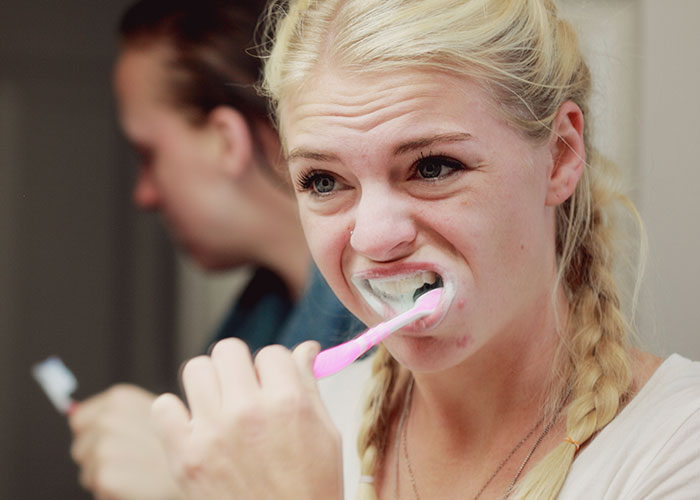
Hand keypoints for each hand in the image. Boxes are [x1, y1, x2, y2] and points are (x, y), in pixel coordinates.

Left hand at [69, 384, 183, 499]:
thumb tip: (73, 411)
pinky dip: (114, 492)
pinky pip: (98, 490)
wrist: (203, 470)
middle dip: (99, 457)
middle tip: (134, 459)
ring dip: (108, 476)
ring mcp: (105, 448)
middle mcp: (108, 419)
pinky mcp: (106, 477)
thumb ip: (120, 413)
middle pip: (81, 446)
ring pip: (88, 471)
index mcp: (120, 399)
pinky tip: (139, 484)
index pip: (80, 418)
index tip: (118, 440)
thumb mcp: (156, 412)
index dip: (97, 433)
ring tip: (140, 471)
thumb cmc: (184, 444)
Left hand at [151, 338, 342, 499]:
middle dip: (238, 367)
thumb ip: (310, 385)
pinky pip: (163, 407)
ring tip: (219, 407)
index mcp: (289, 402)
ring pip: (196, 368)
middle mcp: (249, 411)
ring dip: (208, 383)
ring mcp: (213, 433)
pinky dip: (175, 414)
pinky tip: (195, 428)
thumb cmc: (310, 489)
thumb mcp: (326, 434)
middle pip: (229, 349)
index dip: (272, 369)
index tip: (272, 385)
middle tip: (243, 390)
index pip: (271, 352)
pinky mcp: (185, 457)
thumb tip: (306, 349)